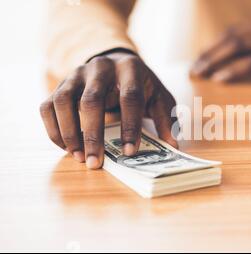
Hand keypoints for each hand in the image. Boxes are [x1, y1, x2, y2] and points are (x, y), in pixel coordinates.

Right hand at [40, 50, 177, 168]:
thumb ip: (167, 119)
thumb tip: (172, 145)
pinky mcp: (60, 85)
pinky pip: (48, 106)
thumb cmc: (141, 86)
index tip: (130, 153)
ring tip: (79, 157)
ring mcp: (77, 75)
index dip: (129, 126)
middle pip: (91, 100)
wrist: (116, 63)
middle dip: (93, 135)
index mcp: (130, 69)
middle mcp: (100, 68)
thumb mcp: (159, 97)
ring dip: (69, 133)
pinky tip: (66, 147)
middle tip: (96, 163)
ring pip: (63, 101)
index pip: (129, 97)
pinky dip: (54, 129)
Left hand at [191, 17, 250, 81]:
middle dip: (208, 54)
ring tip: (200, 73)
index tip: (199, 59)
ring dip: (215, 61)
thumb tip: (245, 58)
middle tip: (193, 69)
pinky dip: (235, 70)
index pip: (234, 33)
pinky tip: (221, 78)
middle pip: (231, 39)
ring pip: (239, 48)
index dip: (213, 46)